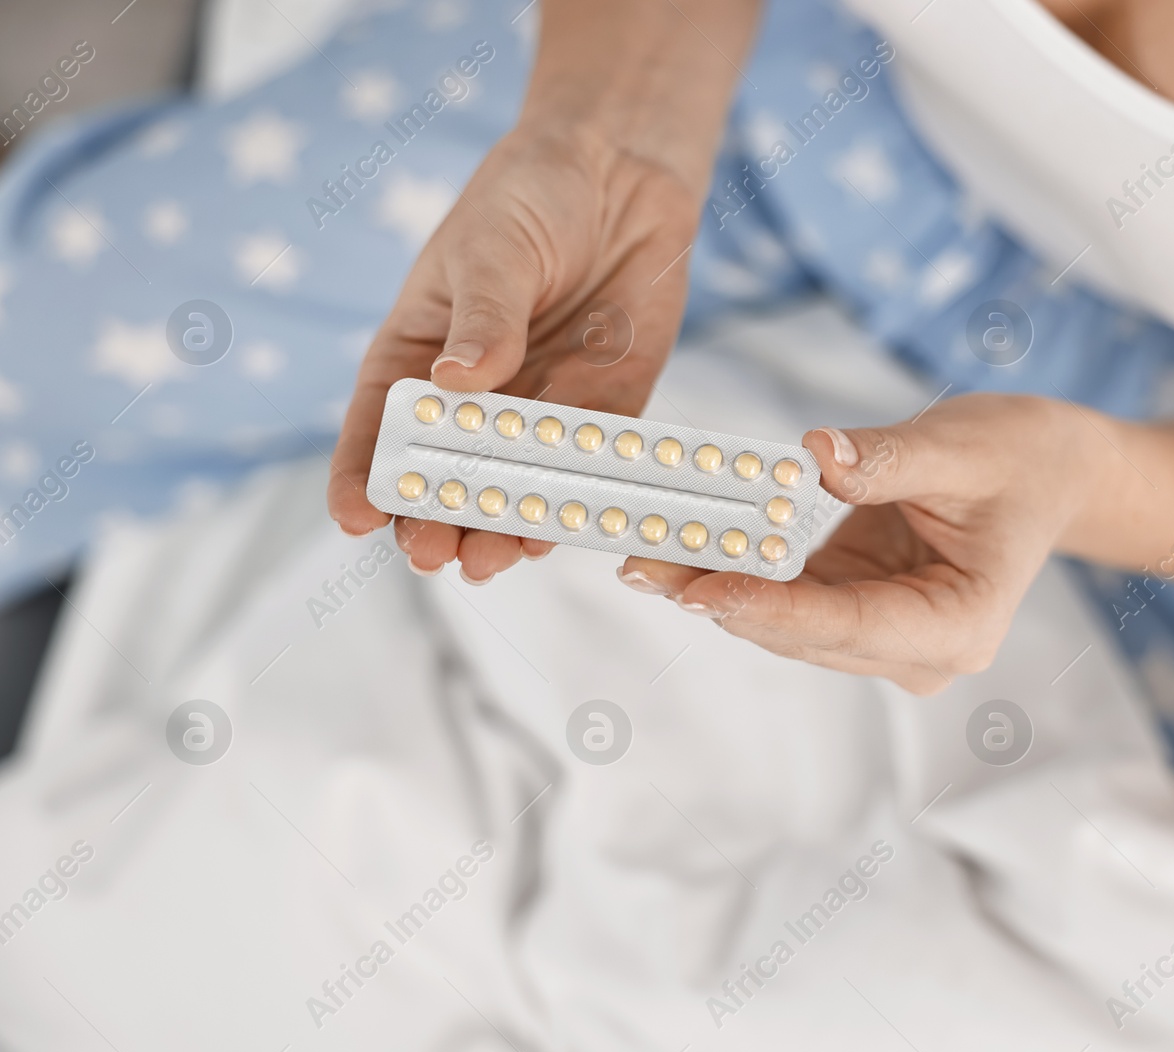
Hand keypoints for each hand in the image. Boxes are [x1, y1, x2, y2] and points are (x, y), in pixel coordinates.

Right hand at [327, 126, 699, 578]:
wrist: (623, 174)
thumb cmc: (532, 197)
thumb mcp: (492, 250)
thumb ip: (483, 317)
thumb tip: (458, 382)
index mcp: (420, 354)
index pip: (379, 424)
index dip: (362, 474)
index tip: (353, 517)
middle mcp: (475, 396)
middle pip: (445, 473)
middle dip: (433, 518)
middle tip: (429, 553)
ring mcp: (539, 408)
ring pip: (512, 486)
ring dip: (496, 527)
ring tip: (485, 560)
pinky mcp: (604, 410)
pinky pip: (585, 468)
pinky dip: (570, 503)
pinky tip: (554, 532)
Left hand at [615, 394, 1080, 693]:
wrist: (1048, 474)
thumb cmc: (1021, 459)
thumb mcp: (962, 447)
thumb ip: (887, 458)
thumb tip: (816, 454)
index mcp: (958, 625)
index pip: (850, 623)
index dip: (773, 608)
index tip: (703, 588)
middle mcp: (917, 650)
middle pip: (803, 632)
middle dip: (722, 595)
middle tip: (644, 560)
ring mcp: (884, 636)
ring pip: (784, 624)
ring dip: (714, 586)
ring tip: (644, 550)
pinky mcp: (857, 609)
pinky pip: (786, 597)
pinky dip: (736, 570)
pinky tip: (681, 545)